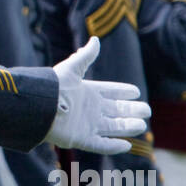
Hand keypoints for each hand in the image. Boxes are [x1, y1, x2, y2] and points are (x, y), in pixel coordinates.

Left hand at [45, 37, 148, 154]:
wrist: (40, 105)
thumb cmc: (54, 86)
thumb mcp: (72, 68)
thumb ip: (85, 56)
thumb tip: (95, 39)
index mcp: (87, 92)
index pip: (110, 92)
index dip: (122, 91)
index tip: (136, 91)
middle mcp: (88, 109)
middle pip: (115, 111)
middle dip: (131, 110)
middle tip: (146, 110)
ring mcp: (85, 125)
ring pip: (112, 127)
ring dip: (127, 127)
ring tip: (142, 124)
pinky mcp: (80, 139)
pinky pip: (100, 145)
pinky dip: (113, 146)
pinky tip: (127, 146)